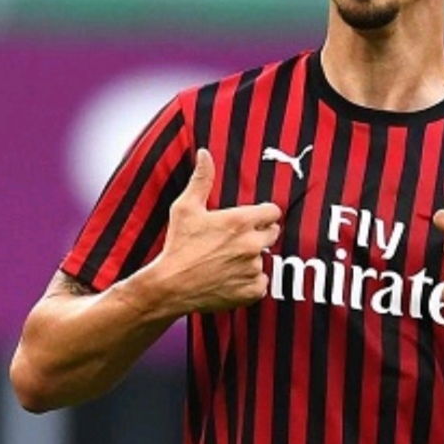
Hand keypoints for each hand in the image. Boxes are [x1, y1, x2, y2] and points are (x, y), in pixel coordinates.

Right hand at [147, 148, 281, 314]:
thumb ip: (201, 179)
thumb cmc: (177, 245)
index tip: (252, 219)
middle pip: (272, 234)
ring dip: (251, 259)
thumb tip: (205, 153)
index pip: (273, 212)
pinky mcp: (252, 290)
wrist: (170, 286)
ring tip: (227, 261)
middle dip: (259, 234)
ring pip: (263, 259)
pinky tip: (230, 278)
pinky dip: (249, 281)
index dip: (263, 214)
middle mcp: (252, 244)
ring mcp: (253, 269)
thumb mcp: (185, 208)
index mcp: (240, 222)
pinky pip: (261, 282)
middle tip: (236, 240)